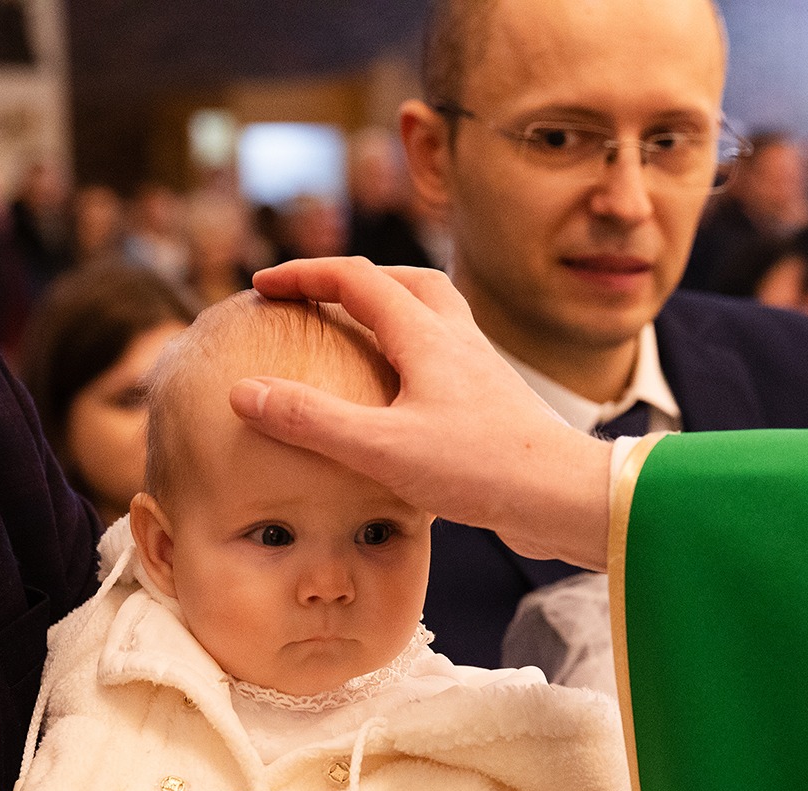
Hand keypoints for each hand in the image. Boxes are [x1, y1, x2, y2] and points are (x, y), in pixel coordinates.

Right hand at [231, 258, 611, 568]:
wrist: (562, 497)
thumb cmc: (481, 469)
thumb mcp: (381, 448)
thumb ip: (312, 420)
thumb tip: (245, 392)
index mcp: (427, 336)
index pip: (356, 280)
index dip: (304, 275)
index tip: (262, 285)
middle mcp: (458, 340)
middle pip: (406, 283)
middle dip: (354, 280)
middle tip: (315, 296)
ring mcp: (481, 371)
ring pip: (435, 317)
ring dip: (393, 311)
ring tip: (360, 335)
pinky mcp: (495, 404)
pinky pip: (449, 359)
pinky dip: (416, 355)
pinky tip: (406, 395)